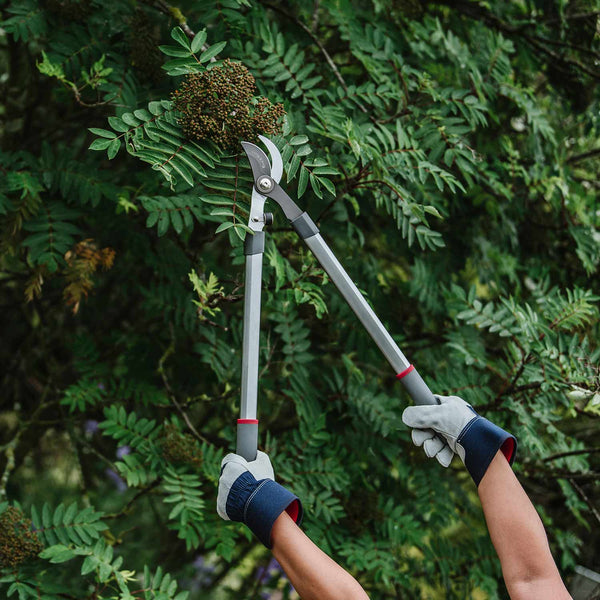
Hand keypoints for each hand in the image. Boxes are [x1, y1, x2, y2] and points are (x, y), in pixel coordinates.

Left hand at [217, 451, 301, 547]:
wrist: (259, 503)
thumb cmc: (262, 480)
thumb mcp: (264, 463)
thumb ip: (259, 455)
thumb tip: (256, 454)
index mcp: (229, 465)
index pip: (230, 460)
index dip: (239, 463)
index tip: (246, 467)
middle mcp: (222, 477)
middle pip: (229, 476)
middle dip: (238, 479)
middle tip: (250, 484)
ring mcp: (220, 493)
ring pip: (227, 490)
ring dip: (236, 492)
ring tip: (249, 496)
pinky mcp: (221, 508)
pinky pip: (226, 505)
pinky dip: (233, 505)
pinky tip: (244, 504)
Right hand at [402, 395, 516, 485]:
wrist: (483, 445)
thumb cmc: (462, 424)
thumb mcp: (438, 416)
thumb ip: (419, 415)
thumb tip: (405, 416)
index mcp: (448, 405)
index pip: (428, 406)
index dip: (419, 416)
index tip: (414, 423)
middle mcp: (450, 418)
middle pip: (427, 427)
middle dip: (423, 436)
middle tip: (420, 442)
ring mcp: (454, 432)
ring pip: (434, 440)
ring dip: (431, 447)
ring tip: (434, 451)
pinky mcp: (458, 446)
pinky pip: (444, 450)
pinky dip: (442, 455)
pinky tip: (445, 458)